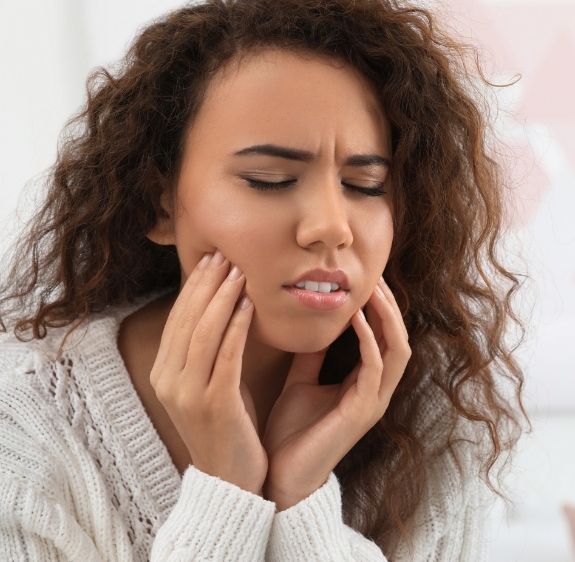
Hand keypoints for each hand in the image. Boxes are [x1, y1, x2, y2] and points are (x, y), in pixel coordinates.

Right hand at [150, 250, 267, 493]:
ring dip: (222, 298)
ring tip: (239, 272)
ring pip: (204, 333)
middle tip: (225, 255)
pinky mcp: (214, 404)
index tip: (212, 259)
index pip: (178, 319)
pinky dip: (238, 326)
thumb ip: (210, 348)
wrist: (231, 479)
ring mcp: (188, 394)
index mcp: (164, 373)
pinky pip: (227, 355)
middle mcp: (169, 381)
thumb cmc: (228, 423)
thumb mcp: (210, 381)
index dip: (194, 286)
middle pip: (188, 319)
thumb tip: (225, 303)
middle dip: (207, 284)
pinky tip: (250, 305)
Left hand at [262, 277, 410, 509]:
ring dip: (386, 317)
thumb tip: (312, 321)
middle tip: (374, 275)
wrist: (280, 476)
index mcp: (363, 384)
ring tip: (372, 289)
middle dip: (390, 306)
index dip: (380, 308)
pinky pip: (374, 368)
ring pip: (397, 350)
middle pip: (399, 339)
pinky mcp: (362, 412)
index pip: (385, 338)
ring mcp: (372, 402)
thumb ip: (312, 354)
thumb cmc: (291, 432)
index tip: (365, 278)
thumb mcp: (301, 381)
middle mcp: (375, 391)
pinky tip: (355, 318)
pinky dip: (369, 339)